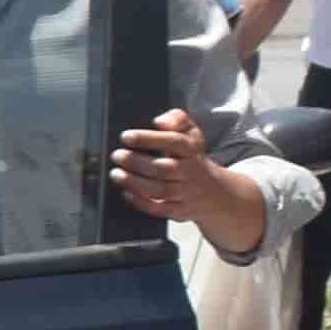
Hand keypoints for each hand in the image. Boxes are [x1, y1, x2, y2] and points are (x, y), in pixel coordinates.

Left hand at [112, 110, 268, 258]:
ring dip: (134, 182)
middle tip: (117, 155)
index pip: (174, 142)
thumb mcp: (191, 133)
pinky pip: (160, 209)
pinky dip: (141, 202)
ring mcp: (186, 193)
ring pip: (160, 190)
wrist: (214, 192)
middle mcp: (191, 172)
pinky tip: (126, 192)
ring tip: (116, 174)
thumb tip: (160, 122)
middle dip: (137, 162)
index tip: (126, 136)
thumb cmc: (193, 157)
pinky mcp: (179, 210)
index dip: (149, 139)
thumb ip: (177, 119)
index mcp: (192, 150)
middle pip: (164, 168)